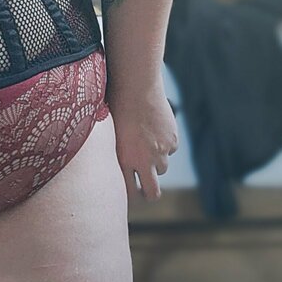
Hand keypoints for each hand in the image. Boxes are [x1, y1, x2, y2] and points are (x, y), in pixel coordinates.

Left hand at [108, 84, 179, 201]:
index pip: (129, 192)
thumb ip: (113, 151)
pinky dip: (164, 144)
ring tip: (145, 145)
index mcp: (123, 160)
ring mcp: (161, 152)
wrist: (137, 87)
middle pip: (152, 192)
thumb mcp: (108, 132)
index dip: (130, 194)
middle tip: (144, 189)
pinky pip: (170, 150)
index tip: (129, 192)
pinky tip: (154, 128)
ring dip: (156, 162)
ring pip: (162, 169)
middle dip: (148, 193)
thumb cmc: (115, 105)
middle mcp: (144, 161)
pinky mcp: (173, 141)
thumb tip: (108, 165)